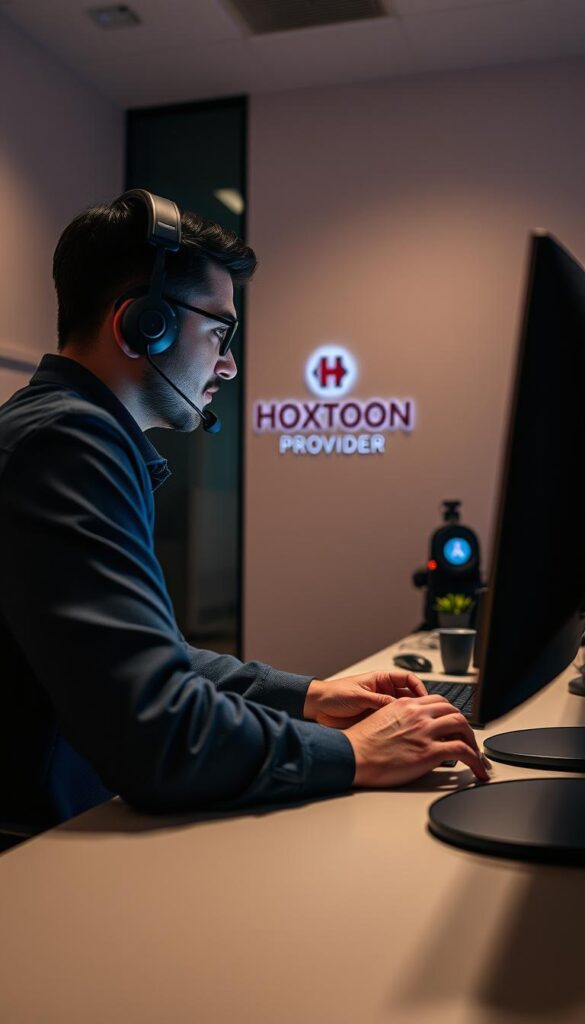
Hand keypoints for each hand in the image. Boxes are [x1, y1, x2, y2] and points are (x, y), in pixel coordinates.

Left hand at [303, 671, 427, 728]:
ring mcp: (380, 706)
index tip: (425, 699)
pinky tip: (403, 733)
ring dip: (409, 717)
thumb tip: (399, 705)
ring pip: (402, 711)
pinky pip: (392, 722)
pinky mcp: (376, 720)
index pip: (408, 679)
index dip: (419, 687)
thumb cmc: (334, 695)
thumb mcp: (359, 696)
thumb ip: (379, 700)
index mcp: (381, 680)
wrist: (318, 708)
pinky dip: (399, 727)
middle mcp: (383, 692)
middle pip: (409, 696)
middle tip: (425, 715)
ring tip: (416, 725)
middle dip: (418, 704)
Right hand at [344, 695, 489, 785]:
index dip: (450, 713)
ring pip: (463, 726)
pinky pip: (463, 751)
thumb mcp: (381, 720)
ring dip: (474, 742)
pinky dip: (476, 760)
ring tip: (477, 756)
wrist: (351, 756)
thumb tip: (410, 731)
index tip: (454, 724)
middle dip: (465, 726)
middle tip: (469, 740)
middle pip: (454, 711)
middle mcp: (418, 714)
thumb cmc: (360, 743)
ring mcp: (425, 731)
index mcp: (406, 705)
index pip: (439, 701)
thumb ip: (400, 719)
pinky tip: (478, 769)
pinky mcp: (430, 751)